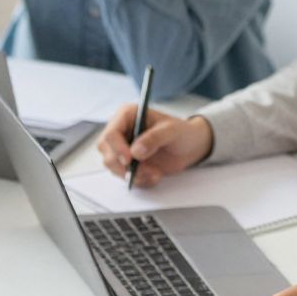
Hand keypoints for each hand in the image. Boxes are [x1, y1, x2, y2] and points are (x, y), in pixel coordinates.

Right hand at [98, 106, 212, 187]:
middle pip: (106, 152)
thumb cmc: (181, 132)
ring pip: (113, 166)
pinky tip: (154, 175)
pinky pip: (124, 176)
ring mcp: (122, 149)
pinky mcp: (127, 163)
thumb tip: (136, 151)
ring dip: (133, 174)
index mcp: (127, 116)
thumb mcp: (172, 130)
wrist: (190, 147)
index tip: (129, 160)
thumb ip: (154, 138)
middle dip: (123, 165)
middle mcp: (120, 131)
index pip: (111, 133)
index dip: (117, 148)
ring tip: (155, 173)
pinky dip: (139, 180)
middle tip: (144, 171)